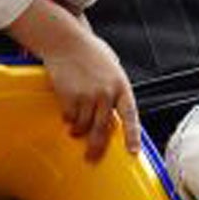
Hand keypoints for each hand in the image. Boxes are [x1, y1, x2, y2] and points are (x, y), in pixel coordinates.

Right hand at [6, 0, 137, 161]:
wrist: (66, 42)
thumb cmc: (90, 53)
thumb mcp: (111, 70)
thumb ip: (115, 90)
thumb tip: (113, 114)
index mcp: (121, 86)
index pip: (130, 116)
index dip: (132, 136)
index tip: (132, 152)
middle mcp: (106, 93)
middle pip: (103, 128)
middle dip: (96, 146)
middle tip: (91, 157)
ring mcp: (87, 96)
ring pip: (83, 126)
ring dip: (78, 131)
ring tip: (75, 129)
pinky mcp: (69, 97)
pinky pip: (69, 118)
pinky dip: (68, 119)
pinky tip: (68, 112)